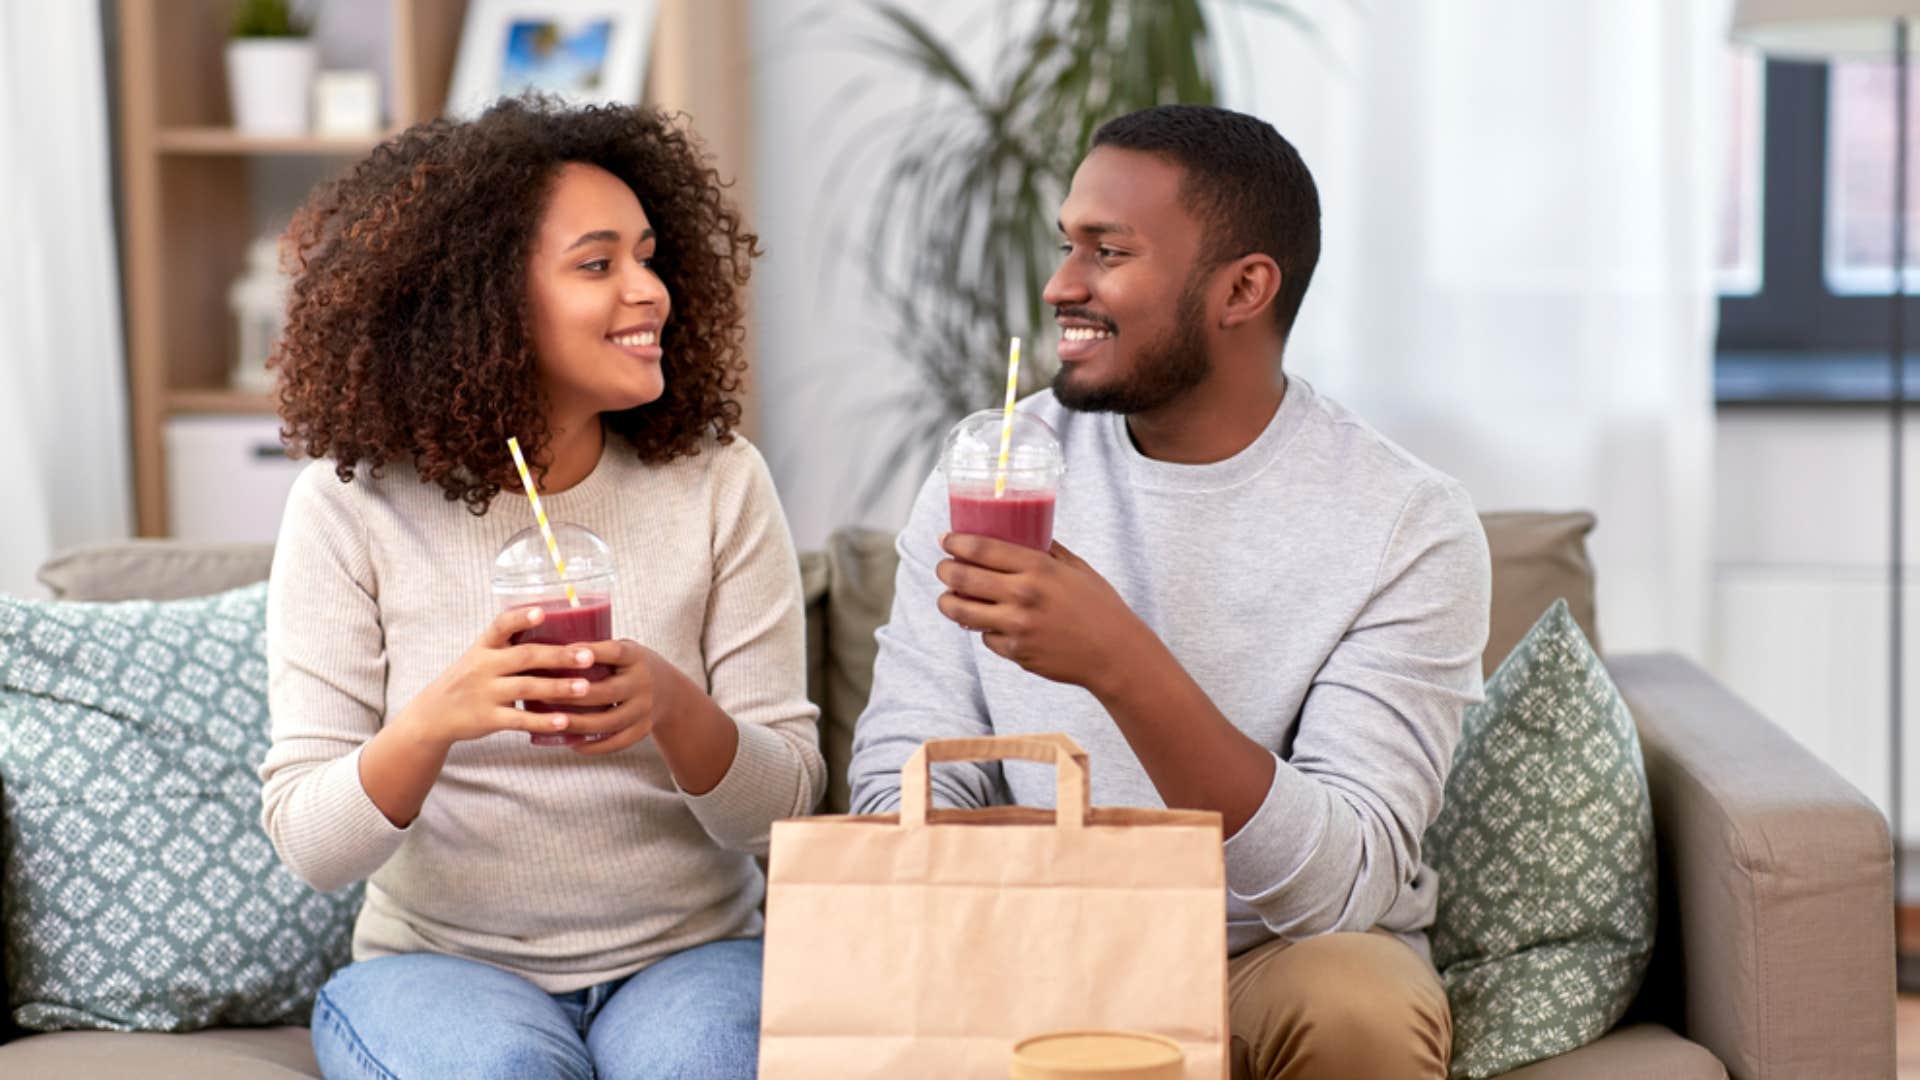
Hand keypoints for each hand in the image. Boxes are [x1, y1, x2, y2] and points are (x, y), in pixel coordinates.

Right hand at [393, 605, 601, 746]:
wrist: (433, 714)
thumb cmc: (469, 679)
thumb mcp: (480, 656)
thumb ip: (510, 646)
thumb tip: (560, 630)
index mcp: (484, 647)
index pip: (500, 625)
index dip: (521, 617)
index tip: (542, 611)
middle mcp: (483, 666)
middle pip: (525, 657)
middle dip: (559, 656)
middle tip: (589, 656)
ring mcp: (484, 693)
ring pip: (526, 687)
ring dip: (558, 688)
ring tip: (586, 688)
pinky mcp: (487, 719)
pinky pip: (518, 719)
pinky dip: (542, 721)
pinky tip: (564, 721)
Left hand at [557, 640, 687, 755]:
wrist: (669, 690)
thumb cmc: (629, 666)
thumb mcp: (622, 650)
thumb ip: (595, 652)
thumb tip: (547, 650)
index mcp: (636, 657)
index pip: (615, 652)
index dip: (590, 653)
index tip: (562, 653)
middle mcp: (643, 683)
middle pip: (608, 691)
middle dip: (573, 695)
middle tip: (543, 695)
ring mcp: (645, 709)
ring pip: (609, 722)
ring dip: (579, 724)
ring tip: (553, 723)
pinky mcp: (644, 729)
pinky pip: (617, 742)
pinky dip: (594, 745)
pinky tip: (572, 743)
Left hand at [935, 533, 1151, 691]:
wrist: (1115, 653)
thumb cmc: (1100, 607)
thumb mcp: (1077, 568)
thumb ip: (1048, 550)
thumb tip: (1024, 531)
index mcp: (1038, 568)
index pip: (981, 549)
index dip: (956, 542)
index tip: (945, 539)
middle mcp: (1023, 595)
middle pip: (962, 578)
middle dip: (944, 570)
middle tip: (943, 567)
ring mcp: (1017, 626)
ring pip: (962, 612)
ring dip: (947, 603)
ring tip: (947, 599)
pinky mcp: (1016, 652)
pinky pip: (986, 638)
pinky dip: (984, 630)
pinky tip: (990, 624)